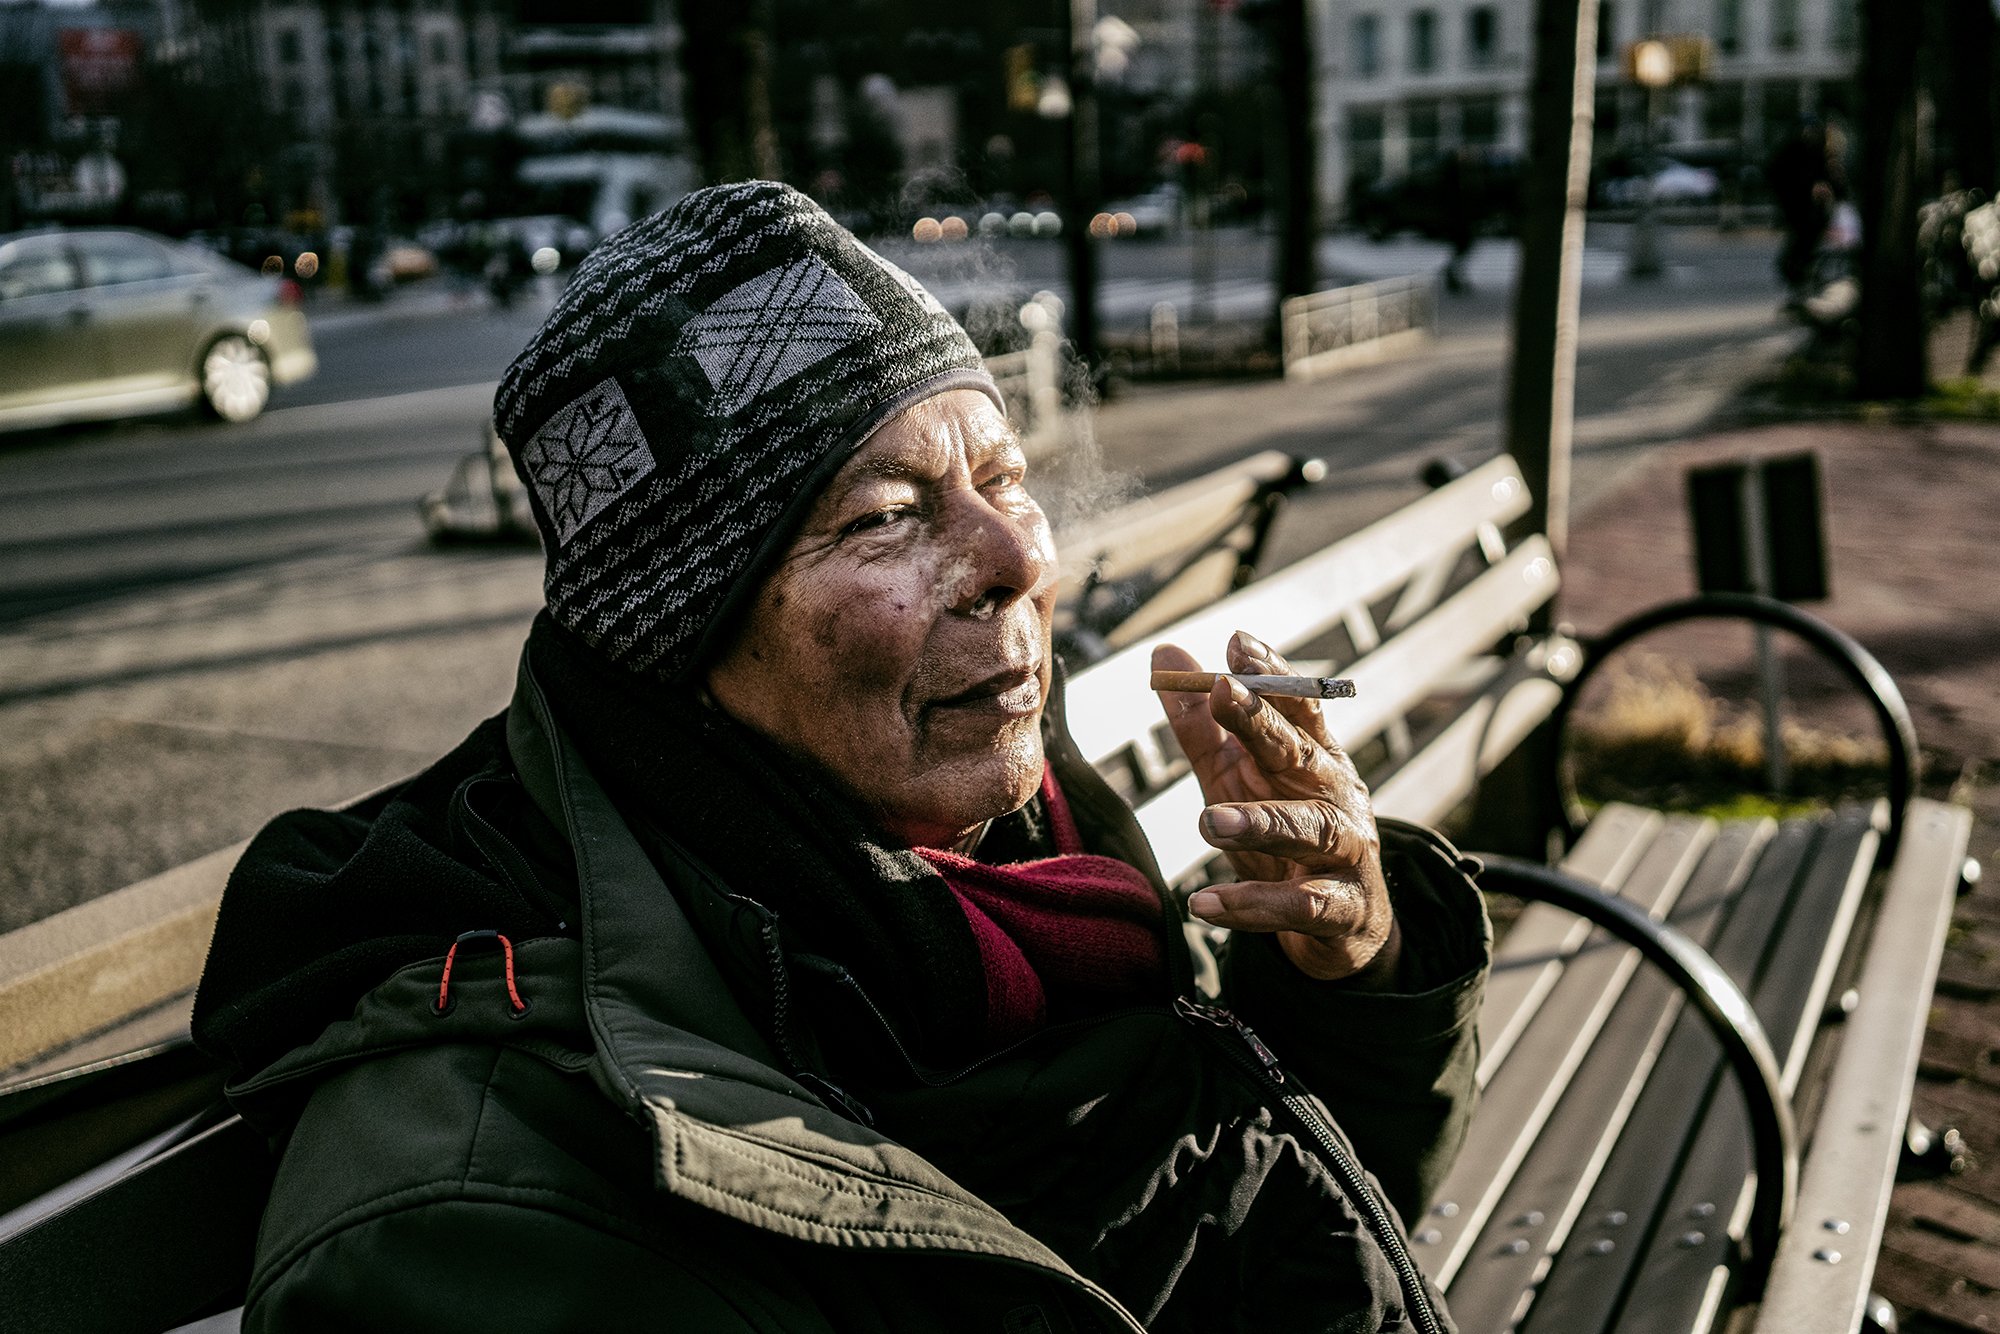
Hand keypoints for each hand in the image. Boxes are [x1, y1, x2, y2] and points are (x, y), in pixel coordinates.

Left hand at [1153, 632, 1399, 983]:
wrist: (1341, 928)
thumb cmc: (1282, 838)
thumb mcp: (1235, 778)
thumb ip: (1202, 724)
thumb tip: (1165, 654)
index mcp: (1313, 757)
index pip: (1299, 706)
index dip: (1272, 675)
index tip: (1237, 644)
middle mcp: (1335, 795)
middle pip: (1299, 753)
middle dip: (1262, 721)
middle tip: (1222, 692)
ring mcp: (1346, 851)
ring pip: (1306, 829)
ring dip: (1258, 822)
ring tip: (1207, 822)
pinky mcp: (1343, 908)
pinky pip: (1299, 906)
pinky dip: (1252, 906)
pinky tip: (1206, 903)